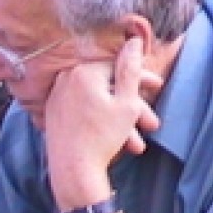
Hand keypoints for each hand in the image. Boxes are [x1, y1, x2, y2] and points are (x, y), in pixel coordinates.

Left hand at [43, 36, 161, 209]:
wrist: (73, 172)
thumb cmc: (102, 137)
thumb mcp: (126, 103)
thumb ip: (131, 69)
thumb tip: (135, 40)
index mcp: (84, 72)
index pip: (118, 67)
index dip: (141, 78)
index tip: (157, 88)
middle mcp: (67, 79)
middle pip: (108, 86)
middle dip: (134, 106)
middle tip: (152, 122)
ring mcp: (58, 97)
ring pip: (97, 102)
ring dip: (120, 121)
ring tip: (138, 143)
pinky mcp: (54, 114)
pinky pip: (83, 111)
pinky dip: (101, 122)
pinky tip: (118, 141)